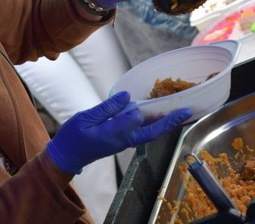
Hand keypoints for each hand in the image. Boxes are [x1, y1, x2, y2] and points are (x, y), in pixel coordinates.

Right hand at [46, 91, 191, 173]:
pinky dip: (154, 124)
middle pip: (152, 132)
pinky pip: (142, 133)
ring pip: (150, 133)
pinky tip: (158, 115)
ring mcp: (124, 143)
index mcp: (113, 135)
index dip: (136, 109)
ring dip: (165, 123)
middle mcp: (123, 141)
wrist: (67, 156)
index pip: (134, 120)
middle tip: (187, 111)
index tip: (133, 100)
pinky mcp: (123, 141)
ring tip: (179, 113)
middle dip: (170, 122)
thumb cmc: (72, 137)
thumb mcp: (85, 118)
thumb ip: (107, 108)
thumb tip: (127, 97)